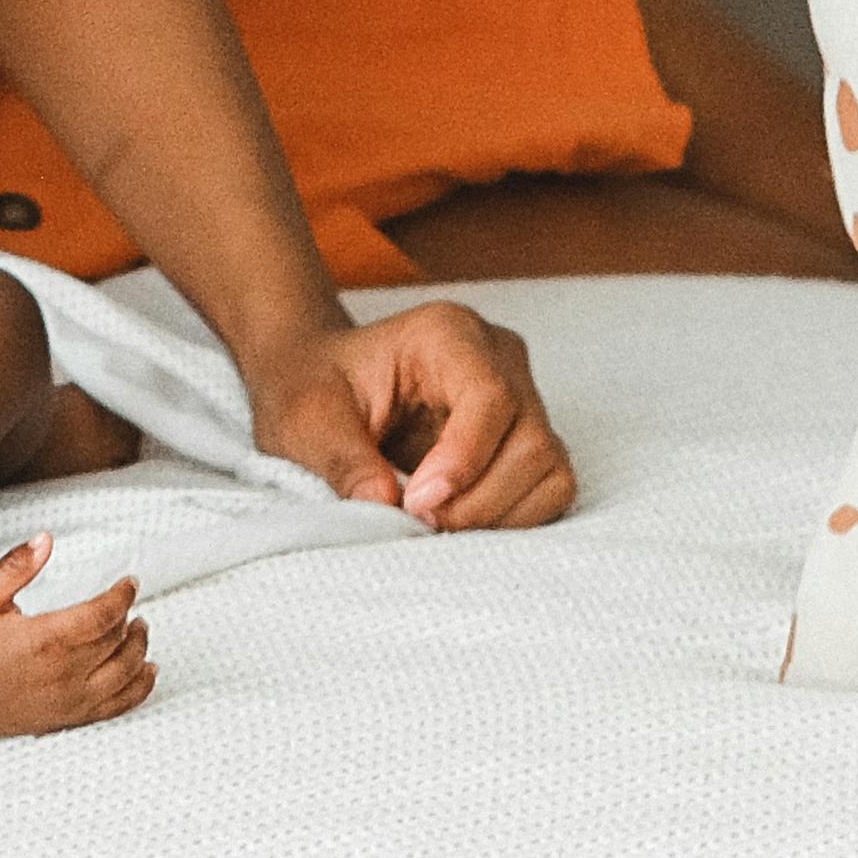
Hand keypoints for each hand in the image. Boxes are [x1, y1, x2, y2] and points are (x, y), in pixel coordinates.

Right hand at [0, 542, 151, 741]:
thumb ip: (15, 566)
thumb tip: (45, 539)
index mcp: (46, 638)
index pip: (104, 614)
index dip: (123, 595)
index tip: (129, 583)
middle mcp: (65, 672)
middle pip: (118, 641)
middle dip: (129, 618)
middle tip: (128, 605)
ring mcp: (71, 699)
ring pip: (126, 674)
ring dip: (140, 649)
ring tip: (140, 631)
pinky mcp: (71, 718)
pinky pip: (119, 706)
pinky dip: (140, 689)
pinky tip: (147, 672)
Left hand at [248, 302, 574, 532]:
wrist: (325, 384)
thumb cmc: (316, 389)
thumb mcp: (308, 419)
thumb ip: (342, 459)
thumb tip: (383, 505)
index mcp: (448, 334)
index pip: (489, 395)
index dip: (464, 458)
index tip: (416, 503)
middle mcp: (499, 357)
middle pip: (530, 439)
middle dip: (478, 498)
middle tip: (418, 520)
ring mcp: (522, 397)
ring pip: (548, 467)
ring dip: (498, 514)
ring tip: (435, 524)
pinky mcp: (527, 438)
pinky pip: (550, 488)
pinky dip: (512, 519)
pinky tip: (459, 522)